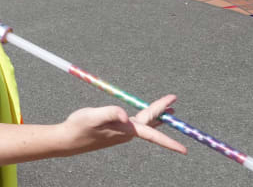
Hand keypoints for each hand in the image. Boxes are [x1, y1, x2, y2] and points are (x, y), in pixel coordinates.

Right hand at [59, 94, 185, 155]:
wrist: (67, 139)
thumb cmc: (79, 128)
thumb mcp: (93, 117)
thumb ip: (109, 113)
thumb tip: (124, 113)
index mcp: (126, 130)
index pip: (153, 134)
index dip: (170, 141)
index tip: (185, 150)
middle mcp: (127, 132)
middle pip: (151, 123)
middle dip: (164, 113)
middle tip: (174, 102)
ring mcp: (121, 131)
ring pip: (145, 123)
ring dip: (156, 115)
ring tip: (168, 110)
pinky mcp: (115, 129)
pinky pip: (135, 122)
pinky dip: (144, 116)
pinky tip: (141, 114)